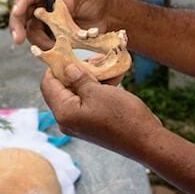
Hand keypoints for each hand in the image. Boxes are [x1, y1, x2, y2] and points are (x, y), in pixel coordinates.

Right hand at [9, 0, 112, 49]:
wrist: (105, 16)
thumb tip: (63, 0)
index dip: (20, 3)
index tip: (17, 12)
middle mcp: (40, 2)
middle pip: (21, 14)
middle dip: (17, 26)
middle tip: (17, 39)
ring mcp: (43, 18)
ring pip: (30, 31)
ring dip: (38, 39)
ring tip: (53, 44)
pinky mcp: (48, 33)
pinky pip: (41, 41)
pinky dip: (46, 45)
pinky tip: (56, 47)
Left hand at [40, 64, 161, 152]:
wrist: (146, 141)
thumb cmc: (122, 116)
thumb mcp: (98, 92)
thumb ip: (79, 79)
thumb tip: (67, 69)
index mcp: (64, 113)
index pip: (48, 84)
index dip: (56, 66)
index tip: (68, 52)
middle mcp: (67, 120)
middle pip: (62, 89)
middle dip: (76, 71)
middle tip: (93, 58)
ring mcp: (80, 124)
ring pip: (78, 94)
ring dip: (90, 78)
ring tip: (105, 65)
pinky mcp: (92, 124)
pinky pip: (89, 102)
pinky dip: (97, 89)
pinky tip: (112, 78)